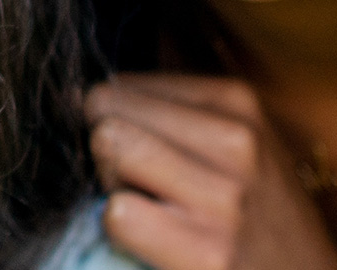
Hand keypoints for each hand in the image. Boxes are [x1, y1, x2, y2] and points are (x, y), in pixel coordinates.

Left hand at [83, 74, 336, 269]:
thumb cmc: (258, 212)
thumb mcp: (239, 142)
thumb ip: (172, 113)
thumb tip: (78, 95)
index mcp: (239, 102)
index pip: (124, 84)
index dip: (116, 121)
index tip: (142, 152)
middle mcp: (236, 142)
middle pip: (107, 110)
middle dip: (107, 146)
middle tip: (138, 183)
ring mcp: (223, 198)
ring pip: (109, 147)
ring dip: (111, 184)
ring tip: (145, 207)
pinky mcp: (206, 252)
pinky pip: (117, 214)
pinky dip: (118, 228)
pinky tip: (151, 239)